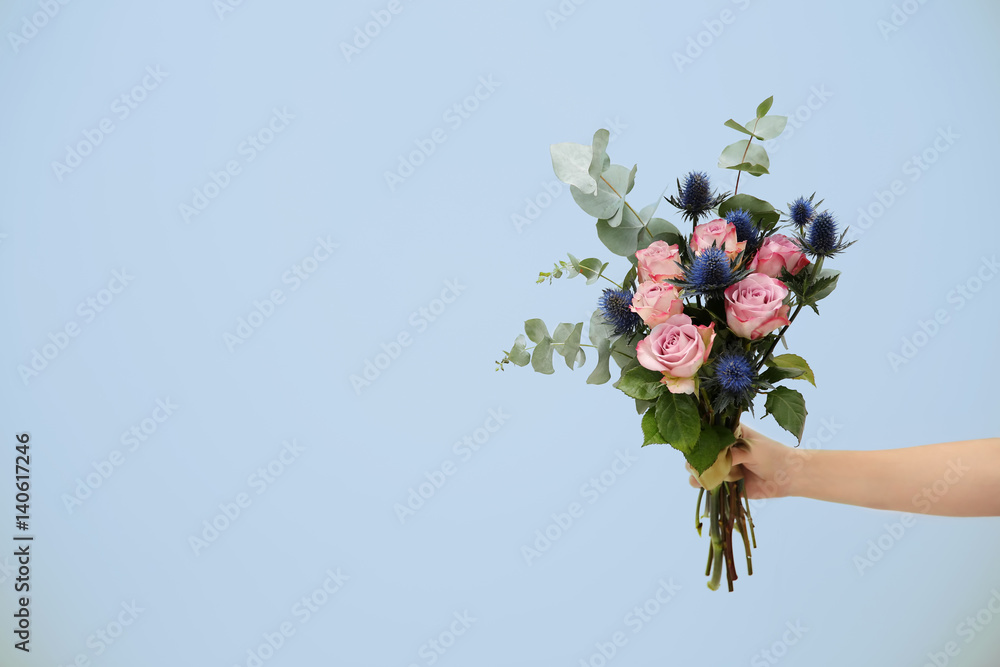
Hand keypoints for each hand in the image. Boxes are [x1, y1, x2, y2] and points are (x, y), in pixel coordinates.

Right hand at [687, 424, 801, 498]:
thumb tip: (712, 462)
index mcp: (729, 434)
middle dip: (696, 458)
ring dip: (698, 472)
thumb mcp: (750, 449)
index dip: (699, 438)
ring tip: (697, 476)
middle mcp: (724, 449)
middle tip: (693, 464)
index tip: (693, 444)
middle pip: (702, 452)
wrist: (788, 476)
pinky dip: (705, 486)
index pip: (708, 432)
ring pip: (704, 469)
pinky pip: (712, 485)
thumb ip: (731, 454)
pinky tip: (702, 485)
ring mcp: (724, 466)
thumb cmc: (772, 455)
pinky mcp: (727, 483)